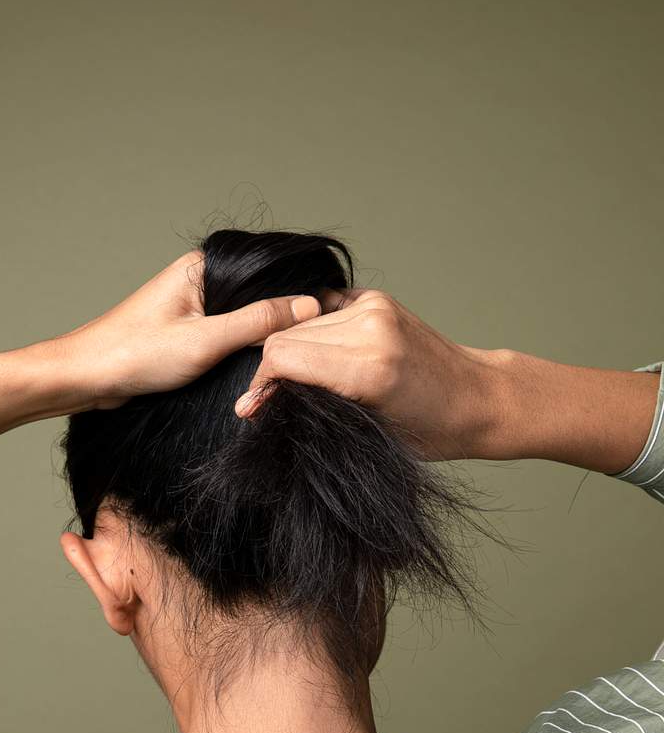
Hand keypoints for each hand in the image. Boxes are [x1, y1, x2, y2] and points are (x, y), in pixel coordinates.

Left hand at [48, 249, 321, 409]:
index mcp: (205, 266)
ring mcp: (195, 306)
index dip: (302, 292)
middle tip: (315, 343)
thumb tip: (308, 306)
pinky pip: (231, 335)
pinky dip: (247, 349)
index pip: (270, 271)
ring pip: (247, 317)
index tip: (331, 315)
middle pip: (261, 294)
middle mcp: (201, 279)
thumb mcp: (206, 340)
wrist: (86, 379)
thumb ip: (258, 322)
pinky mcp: (189, 332)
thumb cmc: (133, 354)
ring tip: (292, 356)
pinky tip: (260, 365)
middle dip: (286, 318)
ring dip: (266, 337)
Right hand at [234, 287, 505, 461]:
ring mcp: (375, 308)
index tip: (255, 411)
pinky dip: (313, 335)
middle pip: (285, 338)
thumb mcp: (364, 433)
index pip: (282, 358)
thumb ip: (309, 410)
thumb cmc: (429, 431)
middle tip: (272, 403)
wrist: (479, 399)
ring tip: (301, 385)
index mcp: (369, 366)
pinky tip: (321, 359)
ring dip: (292, 353)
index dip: (261, 386)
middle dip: (272, 372)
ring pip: (300, 324)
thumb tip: (253, 404)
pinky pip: (322, 312)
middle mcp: (371, 327)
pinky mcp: (377, 299)